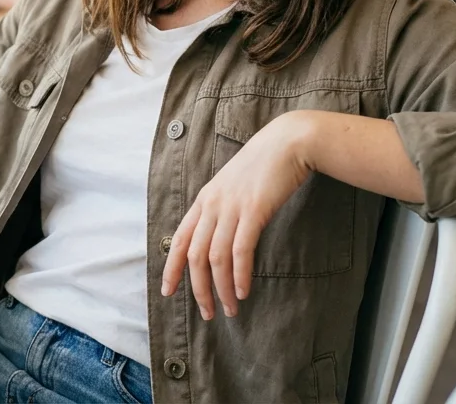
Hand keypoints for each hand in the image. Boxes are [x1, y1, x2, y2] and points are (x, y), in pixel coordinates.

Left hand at [160, 111, 313, 319]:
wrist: (288, 142)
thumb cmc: (263, 166)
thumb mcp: (233, 186)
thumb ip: (222, 209)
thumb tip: (219, 237)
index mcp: (204, 199)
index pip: (180, 239)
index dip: (171, 268)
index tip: (168, 291)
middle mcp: (212, 204)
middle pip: (195, 255)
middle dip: (198, 289)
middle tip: (206, 313)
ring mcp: (231, 207)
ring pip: (216, 258)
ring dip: (221, 289)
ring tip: (230, 309)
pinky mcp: (253, 210)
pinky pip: (240, 250)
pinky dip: (239, 274)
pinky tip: (242, 291)